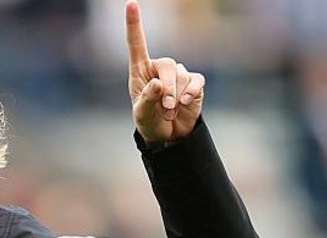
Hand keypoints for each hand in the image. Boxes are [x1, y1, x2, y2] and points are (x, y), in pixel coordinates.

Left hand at [126, 0, 205, 143]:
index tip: (131, 4)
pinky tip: (185, 103)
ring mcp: (178, 74)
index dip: (134, 24)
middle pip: (167, 64)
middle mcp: (159, 68)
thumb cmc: (149, 121)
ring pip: (181, 76)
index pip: (136, 44)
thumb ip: (147, 99)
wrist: (168, 135)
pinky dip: (190, 93)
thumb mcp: (142, 114)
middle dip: (167, 88)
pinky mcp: (193, 82)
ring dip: (176, 97)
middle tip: (166, 108)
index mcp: (140, 70)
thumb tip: (158, 83)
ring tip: (170, 112)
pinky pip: (195, 81)